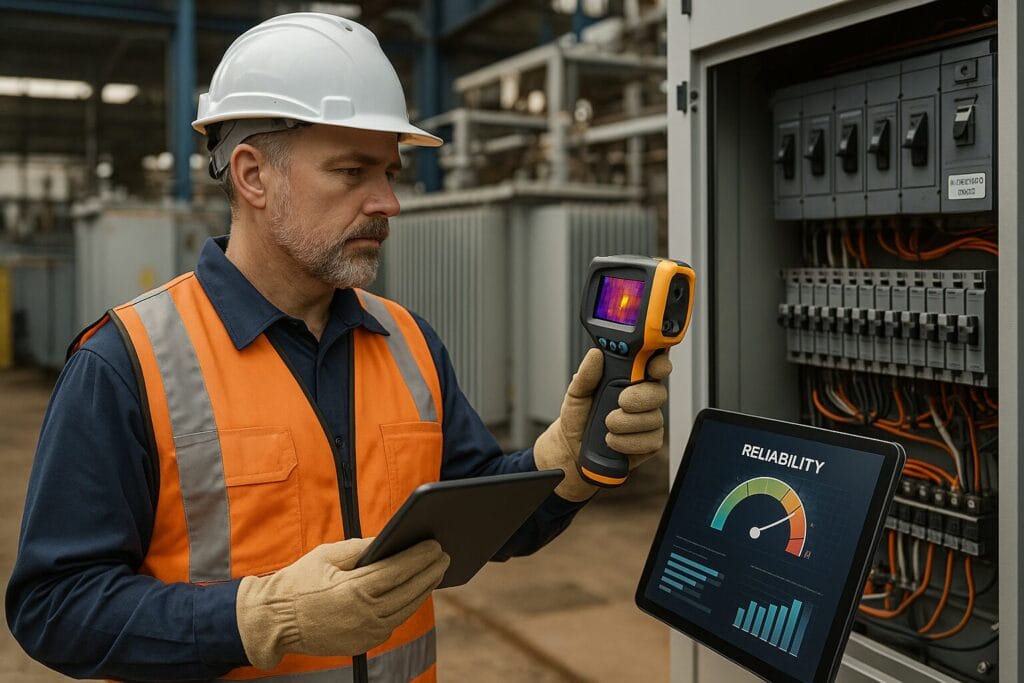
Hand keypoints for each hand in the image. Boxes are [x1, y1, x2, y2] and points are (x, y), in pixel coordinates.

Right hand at [236, 538, 448, 668]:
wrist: (274, 622)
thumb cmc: (298, 582)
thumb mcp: (326, 555)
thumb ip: (360, 547)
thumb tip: (389, 539)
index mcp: (353, 589)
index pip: (397, 570)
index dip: (419, 556)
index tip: (435, 544)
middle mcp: (363, 613)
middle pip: (408, 590)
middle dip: (430, 571)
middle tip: (445, 555)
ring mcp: (365, 632)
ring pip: (406, 608)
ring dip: (425, 589)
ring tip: (437, 572)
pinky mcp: (364, 643)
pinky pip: (395, 622)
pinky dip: (409, 605)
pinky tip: (417, 592)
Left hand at [533, 348, 671, 500]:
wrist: (573, 449)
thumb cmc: (579, 417)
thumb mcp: (576, 393)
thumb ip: (586, 374)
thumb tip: (596, 355)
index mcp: (630, 380)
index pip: (654, 365)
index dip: (659, 364)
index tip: (651, 368)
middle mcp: (643, 399)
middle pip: (659, 392)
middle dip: (640, 397)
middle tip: (621, 402)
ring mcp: (648, 421)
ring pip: (654, 418)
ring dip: (627, 423)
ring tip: (608, 425)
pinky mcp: (649, 443)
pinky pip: (650, 441)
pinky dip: (628, 442)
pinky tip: (613, 441)